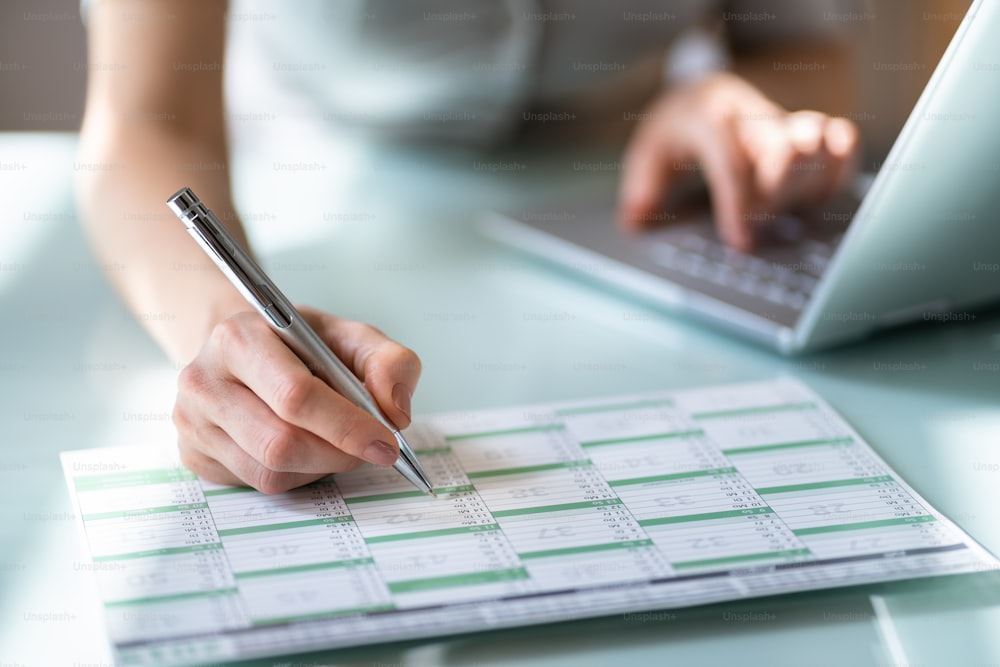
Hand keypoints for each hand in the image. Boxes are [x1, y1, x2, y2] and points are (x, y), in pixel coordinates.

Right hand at [173, 307, 420, 492]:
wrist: (247, 350)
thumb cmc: (303, 345)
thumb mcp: (352, 337)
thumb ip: (389, 363)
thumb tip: (396, 412)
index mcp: (239, 337)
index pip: (296, 396)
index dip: (347, 426)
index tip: (387, 443)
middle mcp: (204, 380)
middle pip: (281, 443)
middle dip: (338, 453)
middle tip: (370, 449)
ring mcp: (191, 421)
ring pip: (270, 471)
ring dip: (319, 465)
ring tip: (335, 442)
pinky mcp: (193, 454)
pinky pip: (257, 484)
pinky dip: (296, 474)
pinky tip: (304, 448)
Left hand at [618, 72, 859, 250]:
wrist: (704, 92)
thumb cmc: (678, 127)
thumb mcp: (648, 150)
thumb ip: (641, 187)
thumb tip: (636, 222)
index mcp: (710, 115)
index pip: (731, 161)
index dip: (738, 206)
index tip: (741, 243)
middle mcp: (752, 116)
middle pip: (783, 152)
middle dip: (774, 197)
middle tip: (758, 224)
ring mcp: (783, 123)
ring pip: (816, 145)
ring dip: (807, 186)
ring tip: (789, 210)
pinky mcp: (806, 134)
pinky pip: (841, 141)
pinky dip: (841, 169)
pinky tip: (821, 197)